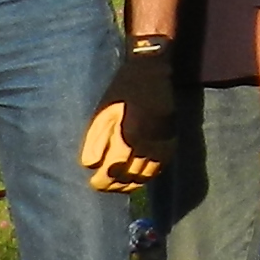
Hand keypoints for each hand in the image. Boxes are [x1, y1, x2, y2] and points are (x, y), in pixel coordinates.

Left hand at [80, 35, 180, 191]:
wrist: (152, 72)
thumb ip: (95, 139)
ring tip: (118, 187)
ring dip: (131, 184)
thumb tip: (89, 165)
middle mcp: (147, 143)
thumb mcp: (103, 111)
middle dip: (114, 185)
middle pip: (130, 175)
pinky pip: (159, 167)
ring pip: (146, 175)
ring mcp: (162, 143)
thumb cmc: (122, 90)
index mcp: (128, 135)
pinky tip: (137, 177)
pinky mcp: (170, 140)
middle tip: (103, 186)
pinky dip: (147, 176)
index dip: (103, 181)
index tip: (94, 183)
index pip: (114, 170)